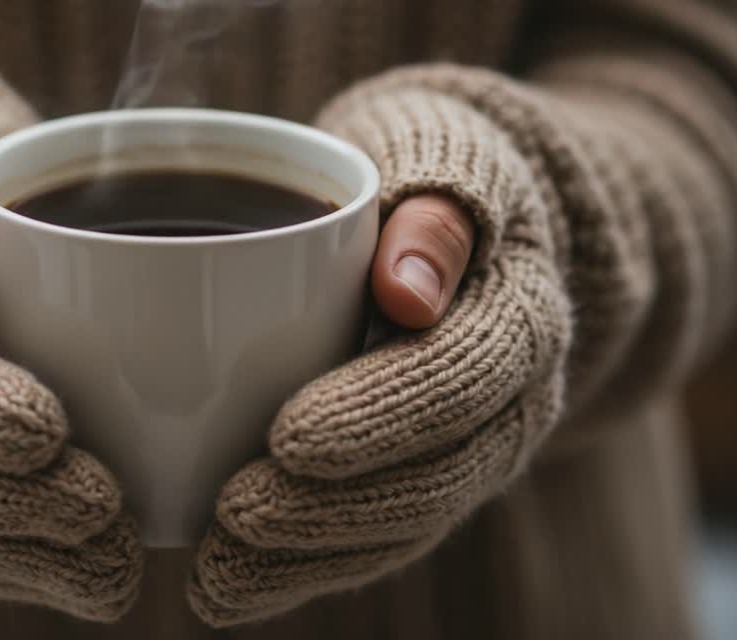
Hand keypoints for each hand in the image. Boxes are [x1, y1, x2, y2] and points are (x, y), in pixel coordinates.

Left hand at [188, 85, 573, 625]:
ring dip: (312, 559)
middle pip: (439, 473)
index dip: (382, 412)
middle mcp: (514, 396)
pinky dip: (310, 569)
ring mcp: (477, 447)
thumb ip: (432, 211)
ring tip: (217, 582)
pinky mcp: (432, 476)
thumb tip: (409, 292)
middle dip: (335, 507)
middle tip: (234, 516)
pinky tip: (236, 587)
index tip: (288, 437)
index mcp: (519, 307)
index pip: (461, 372)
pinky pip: (384, 537)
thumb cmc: (434, 167)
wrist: (472, 214)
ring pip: (410, 523)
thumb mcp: (438, 148)